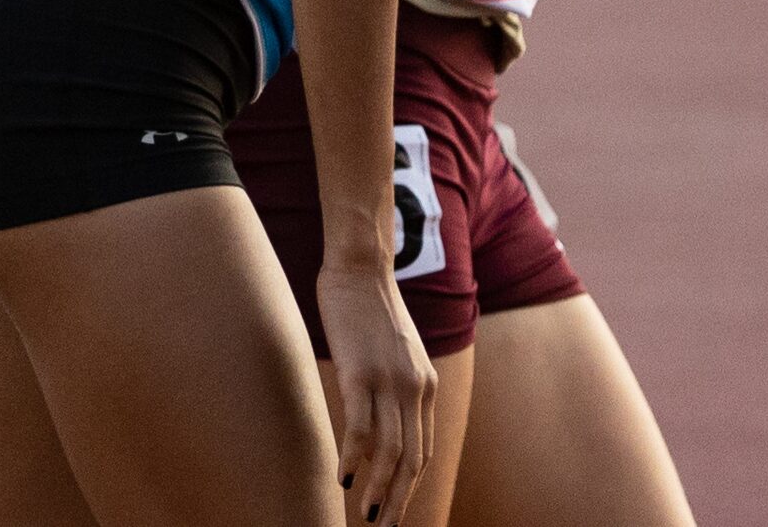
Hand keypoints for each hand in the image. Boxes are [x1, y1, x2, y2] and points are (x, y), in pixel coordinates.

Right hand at [317, 258, 435, 524]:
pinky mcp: (361, 371)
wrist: (360, 266)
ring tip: (365, 517)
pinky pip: (361, 426)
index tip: (393, 512)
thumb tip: (376, 433)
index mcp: (425, 385)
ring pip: (390, 450)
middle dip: (397, 501)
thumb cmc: (369, 309)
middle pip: (411, 459)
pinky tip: (343, 477)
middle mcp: (414, 387)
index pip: (422, 450)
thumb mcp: (395, 353)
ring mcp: (389, 380)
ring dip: (378, 490)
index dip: (408, 487)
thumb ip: (395, 389)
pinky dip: (353, 457)